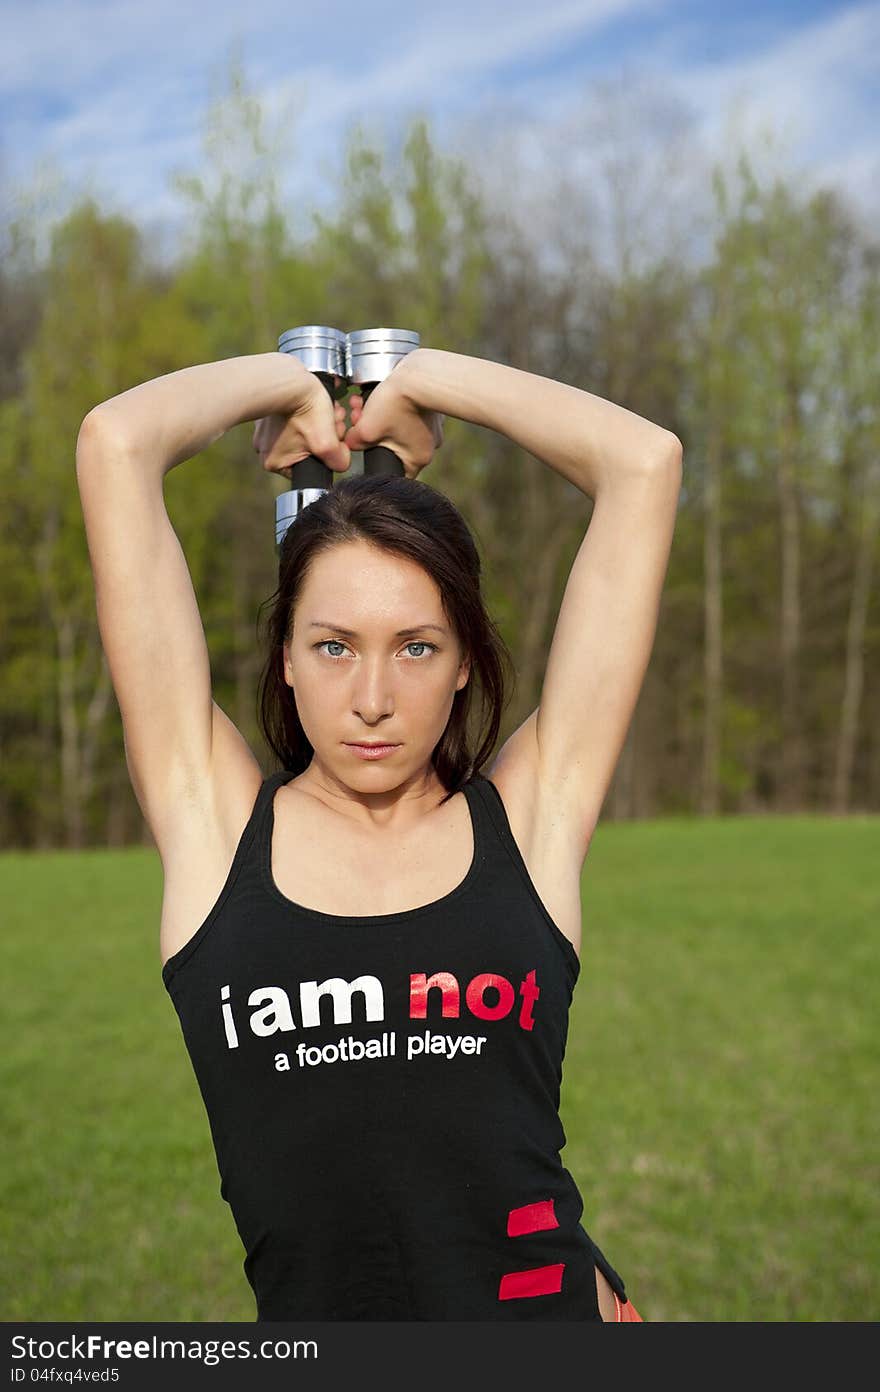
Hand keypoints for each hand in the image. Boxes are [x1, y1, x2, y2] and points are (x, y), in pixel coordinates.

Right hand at [252, 374, 350, 477]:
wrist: (288, 376)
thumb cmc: (305, 408)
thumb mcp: (326, 442)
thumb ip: (337, 461)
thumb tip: (340, 464)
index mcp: (275, 463)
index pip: (311, 467)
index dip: (327, 453)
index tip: (332, 436)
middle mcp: (265, 450)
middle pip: (309, 450)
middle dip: (326, 435)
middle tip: (331, 420)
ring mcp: (265, 432)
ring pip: (304, 434)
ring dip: (321, 424)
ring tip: (326, 410)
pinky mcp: (268, 416)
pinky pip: (293, 421)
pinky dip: (308, 415)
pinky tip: (313, 405)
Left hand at [344, 356, 444, 479]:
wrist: (420, 373)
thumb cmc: (397, 402)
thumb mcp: (366, 428)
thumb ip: (355, 443)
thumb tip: (351, 444)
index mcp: (418, 459)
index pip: (391, 470)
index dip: (372, 457)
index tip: (363, 443)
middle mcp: (429, 447)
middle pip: (390, 446)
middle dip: (370, 429)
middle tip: (359, 414)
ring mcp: (433, 428)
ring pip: (396, 427)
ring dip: (378, 415)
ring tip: (365, 401)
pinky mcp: (431, 411)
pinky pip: (408, 414)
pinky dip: (393, 407)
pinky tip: (382, 395)